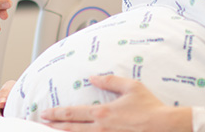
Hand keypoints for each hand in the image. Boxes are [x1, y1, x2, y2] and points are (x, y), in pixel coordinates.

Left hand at [40, 75, 189, 130]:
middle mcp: (101, 127)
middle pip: (71, 128)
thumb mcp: (130, 86)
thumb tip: (93, 77)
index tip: (45, 113)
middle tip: (40, 124)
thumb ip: (109, 80)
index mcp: (102, 112)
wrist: (165, 126)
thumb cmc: (149, 106)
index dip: (57, 113)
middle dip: (54, 126)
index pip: (73, 113)